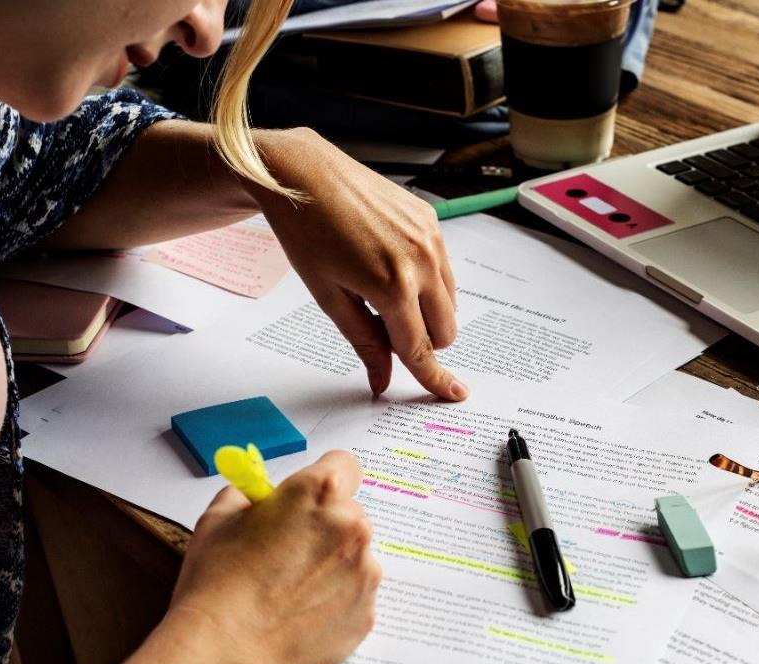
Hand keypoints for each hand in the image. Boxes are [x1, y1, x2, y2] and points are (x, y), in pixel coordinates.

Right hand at [121, 451, 379, 663]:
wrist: (222, 653)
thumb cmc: (217, 588)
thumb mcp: (218, 518)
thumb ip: (248, 493)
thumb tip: (257, 492)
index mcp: (317, 493)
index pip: (343, 464)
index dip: (323, 477)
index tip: (312, 494)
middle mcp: (350, 528)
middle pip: (349, 512)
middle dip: (323, 525)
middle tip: (288, 548)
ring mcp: (364, 573)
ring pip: (354, 555)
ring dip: (331, 563)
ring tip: (289, 586)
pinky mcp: (366, 612)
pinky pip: (355, 594)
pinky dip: (335, 598)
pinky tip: (300, 609)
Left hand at [251, 129, 467, 401]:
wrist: (306, 175)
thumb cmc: (307, 232)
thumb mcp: (329, 297)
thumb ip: (363, 342)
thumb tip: (382, 380)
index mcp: (392, 286)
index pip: (419, 348)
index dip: (433, 377)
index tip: (451, 393)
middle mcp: (421, 261)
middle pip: (444, 330)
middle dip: (420, 339)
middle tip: (380, 324)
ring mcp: (431, 238)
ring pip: (449, 302)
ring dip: (424, 310)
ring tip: (379, 289)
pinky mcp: (431, 221)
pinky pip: (443, 269)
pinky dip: (424, 279)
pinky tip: (387, 261)